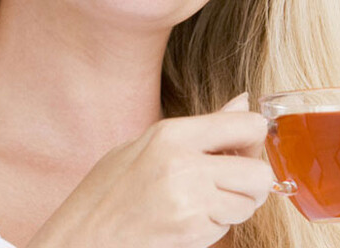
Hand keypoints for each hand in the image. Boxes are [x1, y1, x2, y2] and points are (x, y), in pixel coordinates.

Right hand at [27, 92, 272, 247]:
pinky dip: (216, 227)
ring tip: (198, 205)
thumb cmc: (106, 193)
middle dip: (251, 182)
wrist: (79, 238)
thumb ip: (200, 128)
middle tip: (227, 185)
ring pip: (249, 203)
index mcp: (171, 134)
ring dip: (234, 207)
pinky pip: (229, 227)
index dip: (254, 141)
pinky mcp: (191, 231)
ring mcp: (189, 200)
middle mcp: (183, 163)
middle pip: (260, 172)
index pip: (248, 125)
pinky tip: (185, 222)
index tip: (242, 151)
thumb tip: (243, 104)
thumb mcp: (145, 146)